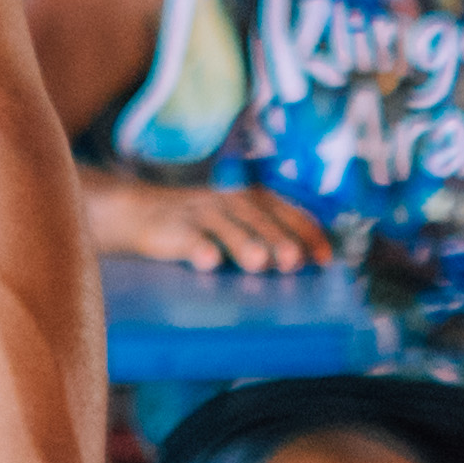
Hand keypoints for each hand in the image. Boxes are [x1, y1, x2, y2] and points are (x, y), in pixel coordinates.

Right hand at [78, 174, 337, 275]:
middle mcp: (228, 201)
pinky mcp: (172, 228)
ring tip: (259, 263)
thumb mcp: (234, 223)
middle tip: (293, 260)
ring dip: (243, 242)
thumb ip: (265, 237)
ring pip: (225, 225)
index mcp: (249, 199)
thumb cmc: (198, 223)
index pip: (284, 211)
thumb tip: (304, 261)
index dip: (306, 232)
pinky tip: (208, 262)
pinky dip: (198, 247)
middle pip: (257, 218)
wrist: (138, 212)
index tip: (325, 258)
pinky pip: (187, 236)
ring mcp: (200, 213)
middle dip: (276, 238)